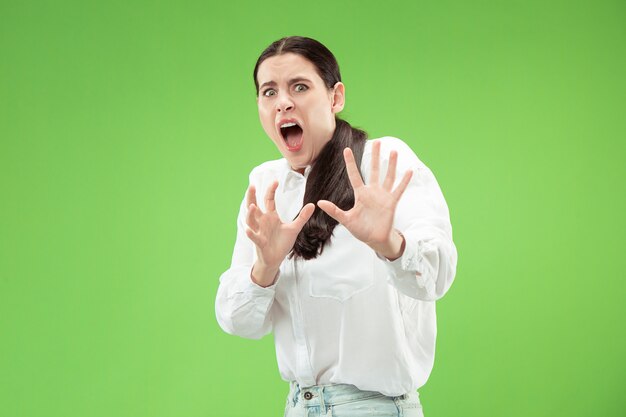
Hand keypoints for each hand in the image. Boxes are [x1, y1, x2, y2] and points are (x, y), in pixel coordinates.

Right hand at [246, 181, 314, 285]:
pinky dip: (251, 233)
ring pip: (251, 220)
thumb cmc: (282, 242)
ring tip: (252, 206)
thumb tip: (313, 204)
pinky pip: (254, 237)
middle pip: (254, 206)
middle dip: (252, 196)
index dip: (271, 190)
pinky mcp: (259, 242)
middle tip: (252, 185)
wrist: (276, 259)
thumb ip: (302, 217)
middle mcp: (262, 221)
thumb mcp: (294, 228)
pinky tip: (248, 230)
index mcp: (270, 216)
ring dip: (250, 214)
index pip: (268, 200)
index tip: (276, 181)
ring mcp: (259, 231)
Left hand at [317, 140, 412, 259]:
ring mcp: (383, 196)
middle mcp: (372, 192)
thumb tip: (319, 202)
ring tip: (393, 151)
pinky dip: (404, 181)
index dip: (351, 162)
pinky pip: (399, 190)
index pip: (354, 175)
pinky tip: (409, 171)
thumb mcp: (346, 219)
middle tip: (377, 142)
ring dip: (391, 165)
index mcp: (360, 194)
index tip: (347, 149)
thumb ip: (334, 210)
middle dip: (375, 156)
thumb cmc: (361, 229)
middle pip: (374, 170)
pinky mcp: (392, 203)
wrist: (375, 239)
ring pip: (388, 177)